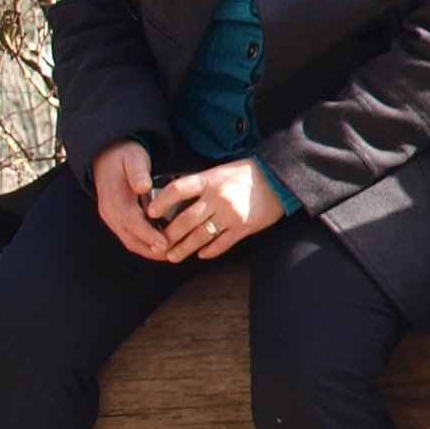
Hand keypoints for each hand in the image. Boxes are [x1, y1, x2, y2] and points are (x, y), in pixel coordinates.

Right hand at [91, 138, 174, 260]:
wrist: (106, 155)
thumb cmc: (126, 156)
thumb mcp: (134, 158)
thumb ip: (138, 172)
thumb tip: (143, 187)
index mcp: (115, 198)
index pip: (131, 221)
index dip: (148, 235)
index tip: (164, 243)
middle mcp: (110, 211)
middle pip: (129, 237)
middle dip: (150, 249)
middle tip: (173, 254)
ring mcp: (110, 216)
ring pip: (128, 240)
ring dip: (147, 250)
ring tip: (170, 254)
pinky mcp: (115, 218)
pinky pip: (128, 236)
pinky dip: (143, 244)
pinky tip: (160, 247)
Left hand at [144, 155, 285, 262]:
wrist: (280, 179)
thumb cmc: (246, 174)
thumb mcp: (220, 172)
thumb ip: (200, 185)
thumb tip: (176, 202)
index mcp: (210, 180)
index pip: (177, 190)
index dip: (161, 202)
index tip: (149, 213)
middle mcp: (218, 197)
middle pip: (185, 219)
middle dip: (169, 235)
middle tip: (158, 244)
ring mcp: (231, 214)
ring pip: (200, 236)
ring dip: (183, 248)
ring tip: (172, 256)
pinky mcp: (244, 227)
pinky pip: (221, 243)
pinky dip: (209, 251)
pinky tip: (201, 254)